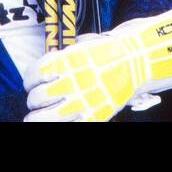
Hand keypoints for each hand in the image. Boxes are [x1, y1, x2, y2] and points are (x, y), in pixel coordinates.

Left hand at [23, 7, 171, 121]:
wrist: (141, 60)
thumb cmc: (114, 51)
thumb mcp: (86, 45)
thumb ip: (66, 56)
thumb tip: (49, 66)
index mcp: (66, 61)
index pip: (34, 74)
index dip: (30, 80)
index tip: (33, 82)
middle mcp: (71, 81)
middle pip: (36, 98)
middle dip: (35, 100)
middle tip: (39, 101)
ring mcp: (81, 101)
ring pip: (42, 117)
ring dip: (38, 117)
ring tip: (41, 116)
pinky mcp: (93, 116)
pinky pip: (65, 126)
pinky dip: (57, 124)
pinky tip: (58, 121)